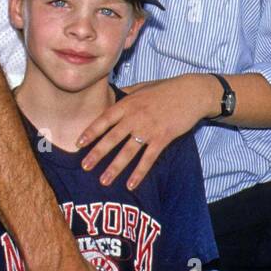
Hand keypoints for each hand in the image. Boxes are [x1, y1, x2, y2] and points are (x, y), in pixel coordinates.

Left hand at [77, 75, 210, 189]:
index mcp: (128, 103)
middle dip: (97, 154)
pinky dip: (139, 172)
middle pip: (112, 138)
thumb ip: (126, 93)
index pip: (104, 120)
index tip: (78, 144)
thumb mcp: (143, 87)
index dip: (91, 132)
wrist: (192, 92)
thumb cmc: (167, 88)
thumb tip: (112, 95)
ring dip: (115, 168)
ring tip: (103, 181)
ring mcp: (149, 128)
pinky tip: (131, 184)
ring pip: (128, 152)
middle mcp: (136, 117)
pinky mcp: (163, 138)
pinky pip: (148, 159)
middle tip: (84, 167)